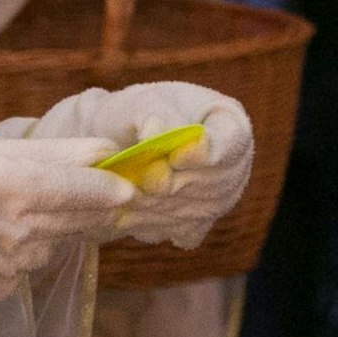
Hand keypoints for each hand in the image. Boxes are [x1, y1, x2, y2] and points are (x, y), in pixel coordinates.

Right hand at [0, 137, 132, 309]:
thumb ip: (51, 153)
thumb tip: (105, 148)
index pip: (68, 189)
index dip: (101, 190)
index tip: (126, 190)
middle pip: (66, 223)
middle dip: (82, 213)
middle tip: (87, 201)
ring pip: (46, 253)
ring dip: (42, 237)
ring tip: (8, 219)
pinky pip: (20, 277)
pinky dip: (15, 261)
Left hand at [17, 82, 254, 248]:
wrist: (103, 152)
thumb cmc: (116, 117)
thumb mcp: (129, 106)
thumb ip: (148, 114)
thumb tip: (159, 131)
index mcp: (224, 116)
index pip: (234, 139)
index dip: (209, 151)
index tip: (174, 156)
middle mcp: (230, 156)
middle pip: (218, 180)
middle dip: (176, 182)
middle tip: (142, 181)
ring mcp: (219, 192)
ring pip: (199, 208)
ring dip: (161, 206)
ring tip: (129, 196)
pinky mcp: (198, 220)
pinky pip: (184, 230)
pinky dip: (155, 226)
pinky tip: (132, 216)